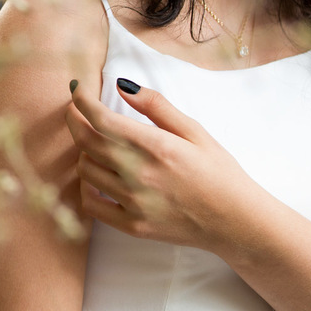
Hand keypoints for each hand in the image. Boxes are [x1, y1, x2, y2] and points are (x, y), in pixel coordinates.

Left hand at [65, 78, 255, 251]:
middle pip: (86, 141)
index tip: (76, 88)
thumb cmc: (219, 172)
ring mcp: (134, 203)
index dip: (81, 99)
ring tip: (96, 142)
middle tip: (75, 109)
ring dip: (83, 151)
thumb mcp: (194, 130)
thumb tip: (121, 85)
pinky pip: (91, 205)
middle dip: (73, 118)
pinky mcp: (132, 226)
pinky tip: (95, 176)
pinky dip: (85, 187)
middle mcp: (140, 174)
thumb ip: (156, 105)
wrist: (237, 221)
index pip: (101, 118)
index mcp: (156, 146)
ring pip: (85, 170)